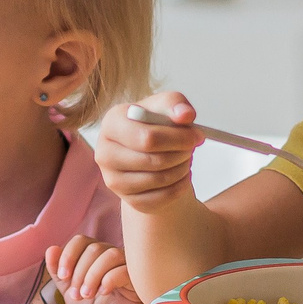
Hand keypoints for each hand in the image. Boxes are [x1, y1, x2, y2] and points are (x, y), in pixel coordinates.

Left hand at [47, 235, 142, 303]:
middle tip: (76, 295)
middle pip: (94, 248)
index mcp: (95, 256)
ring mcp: (128, 265)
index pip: (81, 240)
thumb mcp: (70, 290)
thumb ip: (58, 271)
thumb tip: (51, 249)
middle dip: (79, 272)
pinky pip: (125, 269)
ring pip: (110, 255)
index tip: (62, 276)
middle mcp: (112, 256)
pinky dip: (110, 279)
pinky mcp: (139, 279)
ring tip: (87, 295)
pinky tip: (104, 293)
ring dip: (93, 275)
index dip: (69, 255)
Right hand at [93, 92, 201, 217]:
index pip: (147, 137)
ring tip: (185, 158)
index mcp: (112, 123)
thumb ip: (176, 104)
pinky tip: (181, 175)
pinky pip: (161, 198)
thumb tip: (185, 115)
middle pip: (154, 160)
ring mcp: (113, 179)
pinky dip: (179, 187)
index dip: (178, 138)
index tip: (197, 136)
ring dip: (182, 168)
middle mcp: (105, 152)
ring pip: (159, 179)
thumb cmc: (155, 125)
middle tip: (191, 148)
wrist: (149, 151)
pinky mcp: (127, 199)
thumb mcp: (166, 106)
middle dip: (181, 153)